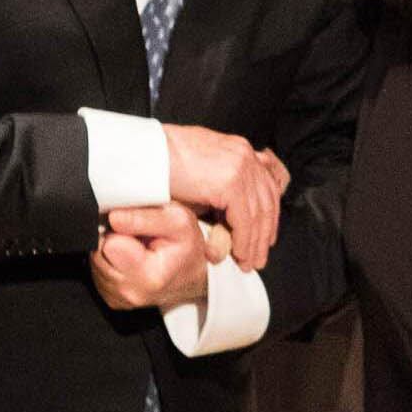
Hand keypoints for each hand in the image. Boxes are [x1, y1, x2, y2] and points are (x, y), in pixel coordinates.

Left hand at [92, 202, 212, 310]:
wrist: (191, 275)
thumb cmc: (186, 247)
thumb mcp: (178, 220)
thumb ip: (145, 217)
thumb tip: (114, 217)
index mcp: (149, 277)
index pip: (110, 244)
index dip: (121, 229)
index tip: (138, 230)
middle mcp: (131, 293)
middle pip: (99, 252)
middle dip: (115, 239)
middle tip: (139, 240)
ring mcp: (119, 298)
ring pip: (95, 260)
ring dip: (112, 251)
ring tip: (136, 250)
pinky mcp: (111, 299)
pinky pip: (97, 272)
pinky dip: (110, 263)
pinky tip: (129, 261)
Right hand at [161, 125, 286, 269]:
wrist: (143, 155)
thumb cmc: (161, 164)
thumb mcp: (197, 172)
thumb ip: (216, 187)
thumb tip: (224, 216)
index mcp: (238, 149)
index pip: (265, 185)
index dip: (267, 214)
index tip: (264, 235)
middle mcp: (244, 155)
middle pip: (267, 200)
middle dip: (264, 232)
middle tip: (259, 255)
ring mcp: (240, 167)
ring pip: (258, 214)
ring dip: (254, 243)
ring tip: (249, 262)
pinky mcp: (231, 183)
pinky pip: (245, 221)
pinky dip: (244, 242)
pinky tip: (239, 255)